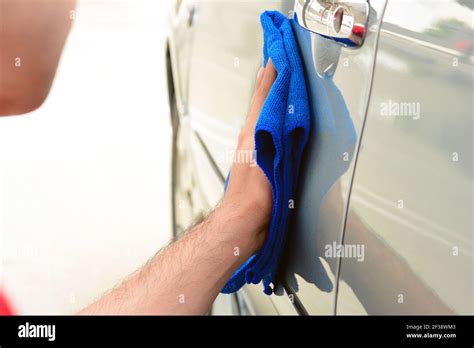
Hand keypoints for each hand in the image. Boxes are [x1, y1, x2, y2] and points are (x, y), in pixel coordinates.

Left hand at [221, 60, 276, 252]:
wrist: (245, 222)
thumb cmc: (255, 196)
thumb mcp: (268, 158)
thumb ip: (274, 130)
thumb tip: (278, 103)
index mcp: (253, 132)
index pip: (263, 94)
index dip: (271, 73)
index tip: (277, 53)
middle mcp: (251, 136)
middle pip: (261, 101)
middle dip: (270, 80)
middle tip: (277, 60)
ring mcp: (253, 148)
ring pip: (263, 114)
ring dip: (270, 95)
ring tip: (278, 81)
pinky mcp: (259, 160)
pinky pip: (266, 129)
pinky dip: (272, 116)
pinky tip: (278, 118)